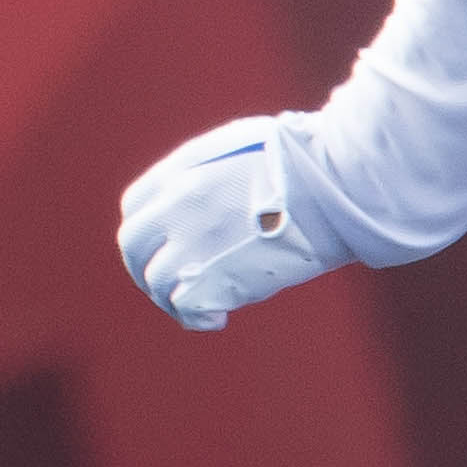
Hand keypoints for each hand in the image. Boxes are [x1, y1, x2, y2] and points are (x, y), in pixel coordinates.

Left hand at [117, 118, 336, 329]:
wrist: (333, 185)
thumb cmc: (301, 162)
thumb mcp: (237, 148)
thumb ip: (207, 171)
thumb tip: (202, 191)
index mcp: (180, 173)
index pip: (135, 205)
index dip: (147, 229)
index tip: (162, 243)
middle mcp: (174, 208)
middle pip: (133, 245)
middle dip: (143, 266)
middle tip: (166, 282)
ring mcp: (190, 246)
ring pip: (156, 282)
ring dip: (171, 296)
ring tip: (199, 303)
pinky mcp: (213, 280)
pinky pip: (186, 308)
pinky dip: (196, 317)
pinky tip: (216, 318)